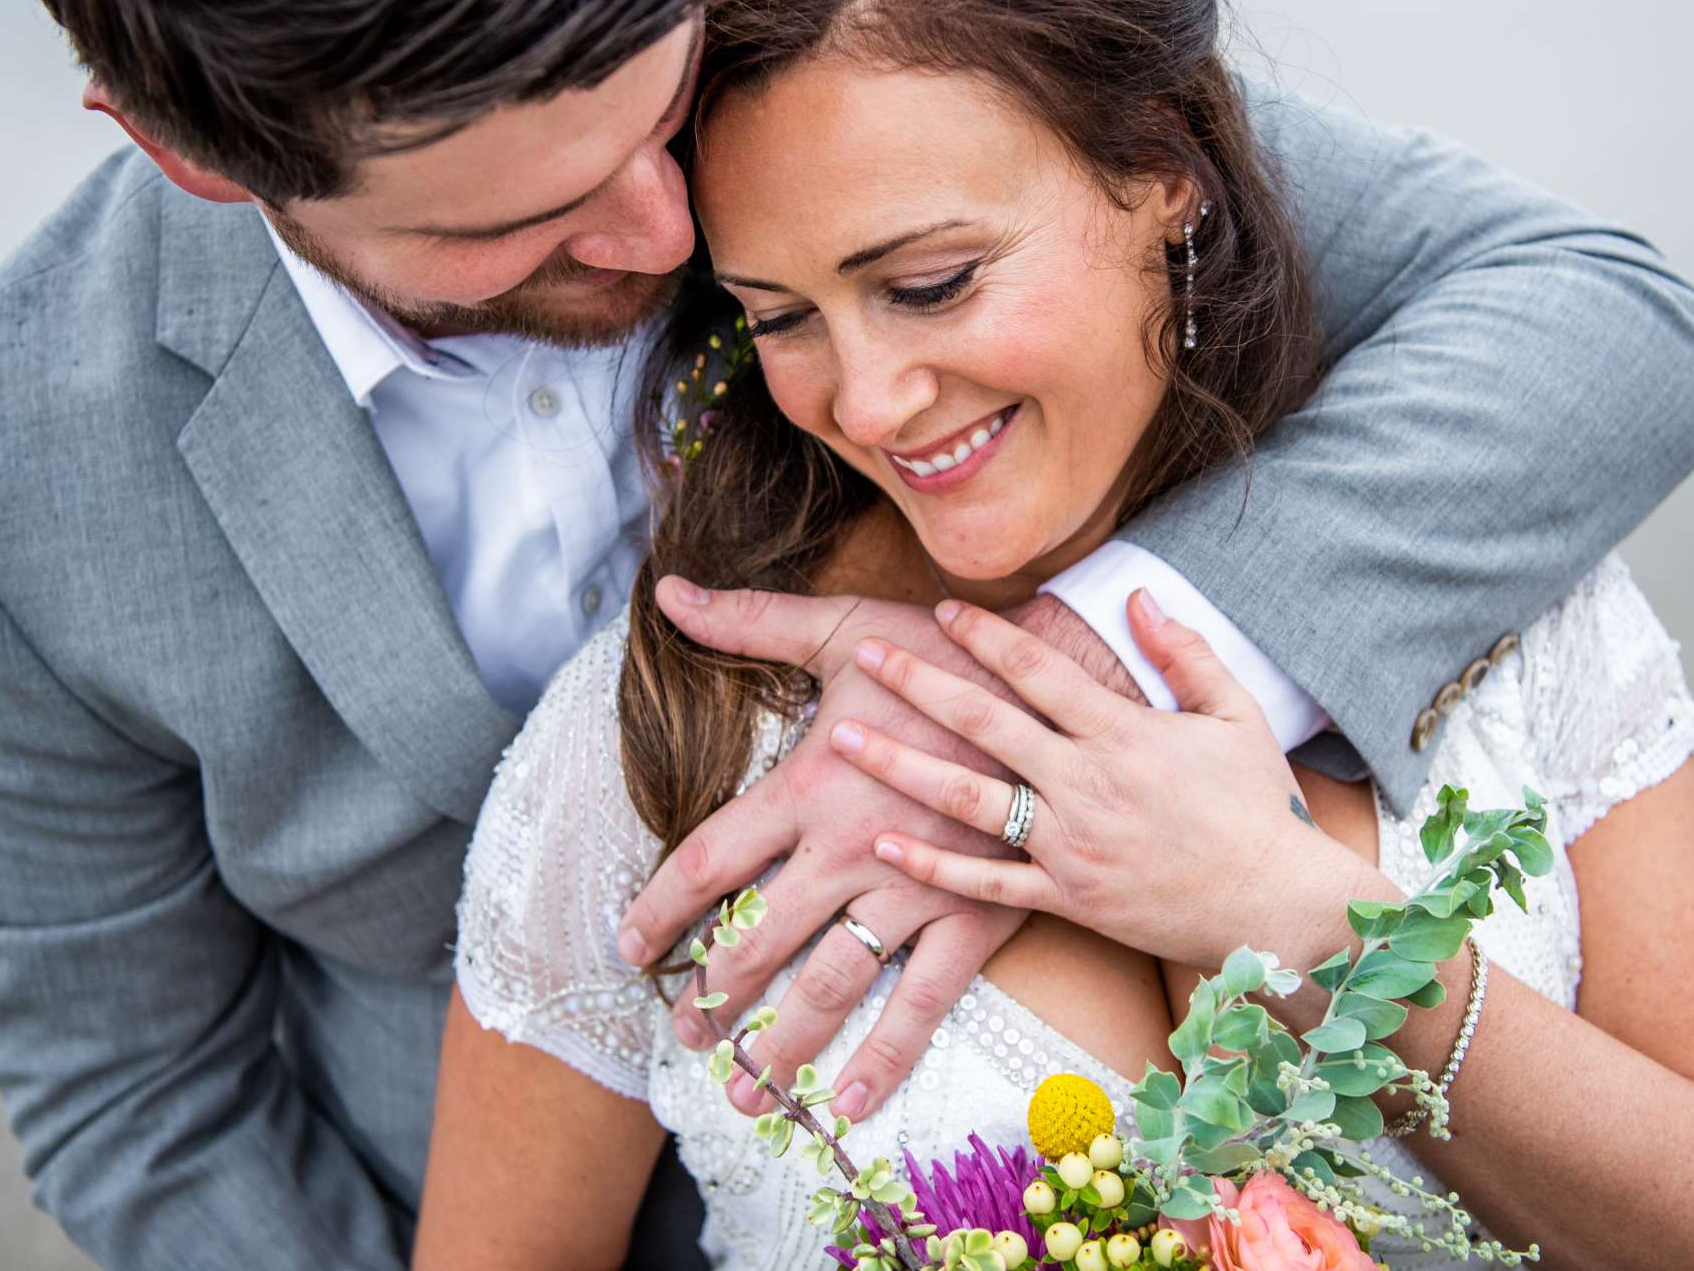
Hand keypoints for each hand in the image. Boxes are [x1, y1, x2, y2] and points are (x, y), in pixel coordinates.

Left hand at [619, 578, 1122, 1119]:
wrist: (1064, 681)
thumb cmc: (949, 652)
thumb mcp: (845, 628)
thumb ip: (751, 622)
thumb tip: (669, 593)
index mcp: (811, 784)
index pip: (708, 861)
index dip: (659, 910)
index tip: (629, 946)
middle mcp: (850, 848)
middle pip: (758, 938)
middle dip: (715, 994)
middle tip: (685, 1034)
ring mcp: (914, 888)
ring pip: (830, 982)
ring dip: (784, 1042)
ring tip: (745, 1090)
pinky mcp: (975, 915)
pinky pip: (922, 1001)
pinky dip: (887, 1056)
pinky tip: (852, 1101)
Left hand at [832, 587, 1392, 973]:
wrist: (1277, 907)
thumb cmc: (1260, 808)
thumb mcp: (1237, 716)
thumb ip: (1184, 653)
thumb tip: (1139, 594)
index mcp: (1124, 733)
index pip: (1039, 669)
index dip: (986, 635)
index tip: (941, 608)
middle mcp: (1087, 784)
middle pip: (985, 723)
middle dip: (919, 684)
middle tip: (866, 654)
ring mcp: (1071, 845)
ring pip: (968, 800)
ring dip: (900, 766)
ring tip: (842, 739)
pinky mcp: (1067, 900)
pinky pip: (987, 884)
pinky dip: (933, 867)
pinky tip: (885, 845)